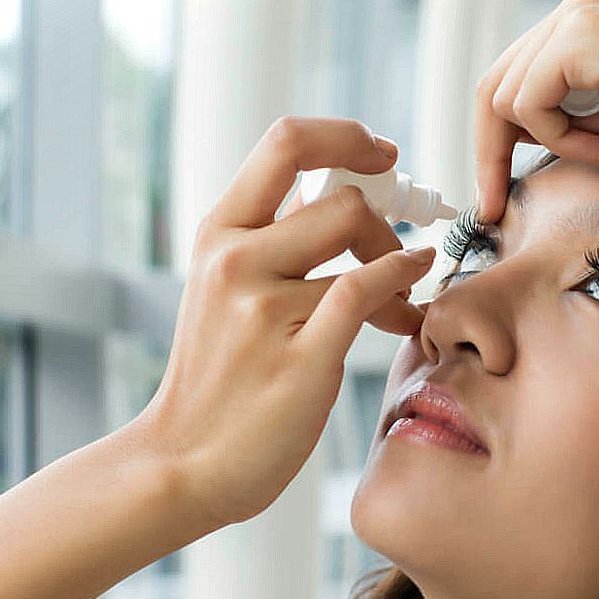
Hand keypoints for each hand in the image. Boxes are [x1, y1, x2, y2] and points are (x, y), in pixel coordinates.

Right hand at [140, 117, 435, 527]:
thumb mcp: (223, 289)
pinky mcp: (301, 355)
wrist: (183, 461)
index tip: (383, 155)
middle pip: (342, 199)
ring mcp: (263, 308)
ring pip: (361, 250)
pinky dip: (403, 282)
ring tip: (406, 296)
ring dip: (400, 265)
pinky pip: (366, 292)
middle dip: (388, 218)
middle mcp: (234, 259)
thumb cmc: (217, 377)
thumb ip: (270, 239)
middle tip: (402, 244)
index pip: (287, 142)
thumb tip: (335, 194)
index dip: (346, 136)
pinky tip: (414, 294)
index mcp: (217, 234)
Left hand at [476, 0, 598, 221]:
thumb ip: (566, 117)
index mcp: (585, 20)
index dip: (495, 140)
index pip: (512, 78)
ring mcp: (578, 13)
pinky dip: (559, 137)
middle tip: (493, 206)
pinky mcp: (584, 33)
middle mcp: (575, 6)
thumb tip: (514, 137)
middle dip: (489, 153)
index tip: (494, 193)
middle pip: (493, 85)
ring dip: (545, 142)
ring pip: (503, 95)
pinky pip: (529, 101)